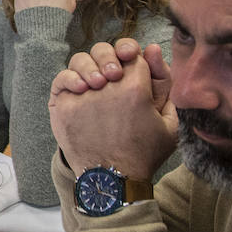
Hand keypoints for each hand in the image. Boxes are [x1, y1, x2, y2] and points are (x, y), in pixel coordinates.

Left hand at [48, 40, 176, 180]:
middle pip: (105, 51)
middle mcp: (107, 88)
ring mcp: (83, 97)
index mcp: (136, 88)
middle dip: (111, 55)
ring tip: (97, 81)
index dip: (132, 56)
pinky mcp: (63, 108)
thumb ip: (165, 84)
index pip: (132, 54)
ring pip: (80, 61)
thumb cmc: (144, 153)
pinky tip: (81, 87)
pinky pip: (61, 80)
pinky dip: (69, 78)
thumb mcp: (170, 122)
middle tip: (114, 73)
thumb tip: (152, 50)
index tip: (131, 65)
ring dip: (90, 65)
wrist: (112, 181)